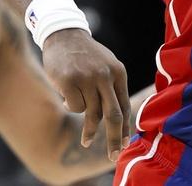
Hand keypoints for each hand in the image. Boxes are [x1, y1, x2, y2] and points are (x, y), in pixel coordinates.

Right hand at [42, 29, 130, 161]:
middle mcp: (106, 76)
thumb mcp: (106, 67)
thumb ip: (112, 89)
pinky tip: (67, 94)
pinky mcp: (70, 82)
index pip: (125, 105)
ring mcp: (88, 79)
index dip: (126, 127)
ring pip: (91, 114)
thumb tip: (117, 119)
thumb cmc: (87, 56)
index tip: (126, 144)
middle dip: (115, 138)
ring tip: (86, 137)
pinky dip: (71, 105)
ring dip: (89, 128)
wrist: (65, 35)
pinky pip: (74, 107)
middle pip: (113, 115)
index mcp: (119, 72)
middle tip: (115, 155)